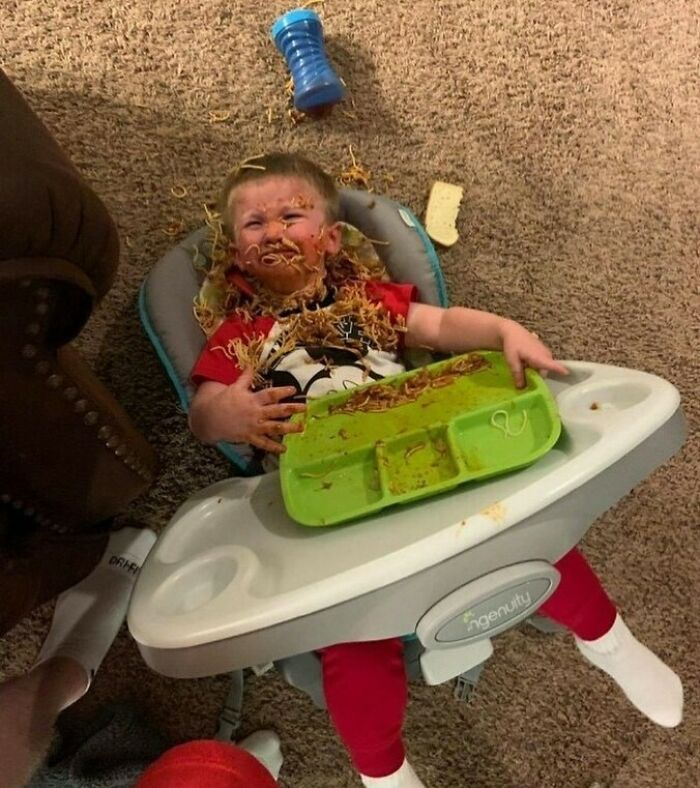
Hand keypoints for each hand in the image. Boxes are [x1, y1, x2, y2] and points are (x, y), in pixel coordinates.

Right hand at [191, 369, 305, 453]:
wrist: (210, 418)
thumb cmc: (224, 401)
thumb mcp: (235, 387)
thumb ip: (245, 377)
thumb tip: (251, 364)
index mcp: (253, 399)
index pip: (270, 394)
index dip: (282, 392)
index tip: (294, 389)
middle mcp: (256, 413)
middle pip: (277, 411)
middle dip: (292, 409)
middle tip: (305, 409)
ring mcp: (253, 426)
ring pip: (274, 428)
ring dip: (288, 428)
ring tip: (301, 428)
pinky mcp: (249, 437)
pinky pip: (263, 443)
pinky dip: (273, 447)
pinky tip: (284, 449)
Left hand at [500, 320, 568, 387]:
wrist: (512, 331)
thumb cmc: (512, 345)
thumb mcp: (512, 361)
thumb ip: (518, 375)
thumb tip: (522, 388)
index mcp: (539, 357)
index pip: (552, 364)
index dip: (559, 369)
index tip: (567, 373)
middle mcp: (545, 354)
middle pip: (545, 371)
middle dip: (538, 377)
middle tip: (526, 380)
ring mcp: (545, 351)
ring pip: (544, 366)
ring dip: (537, 370)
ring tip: (525, 370)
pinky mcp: (542, 350)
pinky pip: (543, 361)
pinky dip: (537, 365)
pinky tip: (527, 364)